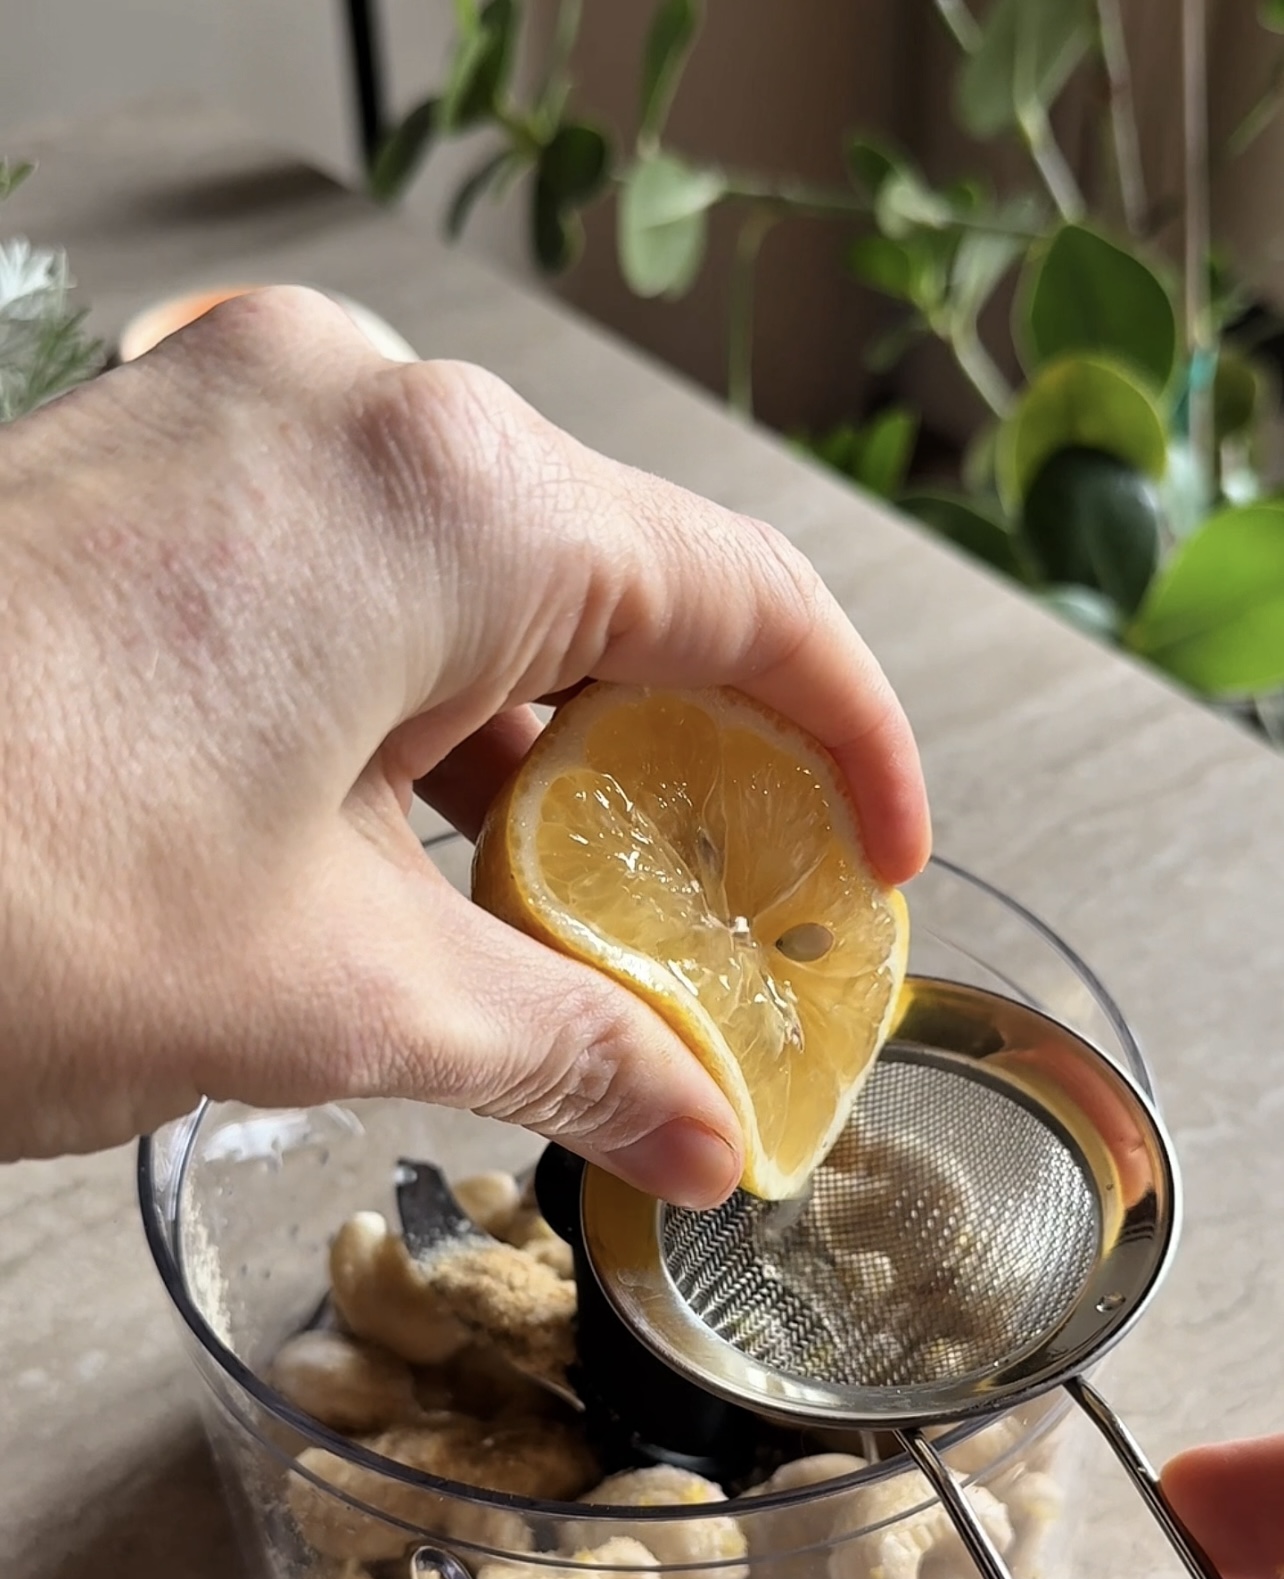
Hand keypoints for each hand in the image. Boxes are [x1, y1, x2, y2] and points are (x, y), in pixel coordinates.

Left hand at [0, 286, 926, 1183]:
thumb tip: (690, 1134)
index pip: (742, 603)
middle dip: (684, 778)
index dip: (846, 746)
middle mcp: (341, 414)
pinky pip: (344, 591)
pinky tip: (422, 861)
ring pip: (469, 597)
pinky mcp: (136, 492)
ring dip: (539, 766)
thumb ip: (556, 1046)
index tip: (878, 862)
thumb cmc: (0, 893)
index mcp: (444, 494)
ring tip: (578, 932)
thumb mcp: (330, 993)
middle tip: (726, 934)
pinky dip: (413, 727)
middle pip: (608, 594)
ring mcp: (220, 433)